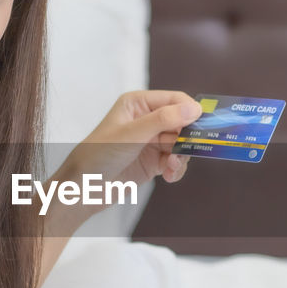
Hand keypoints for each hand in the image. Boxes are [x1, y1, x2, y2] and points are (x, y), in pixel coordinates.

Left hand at [59, 90, 201, 192]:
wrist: (83, 188)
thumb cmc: (99, 154)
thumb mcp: (132, 134)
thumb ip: (163, 120)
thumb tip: (194, 109)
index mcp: (139, 104)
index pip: (175, 100)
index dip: (190, 111)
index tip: (203, 125)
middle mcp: (147, 120)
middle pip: (182, 123)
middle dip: (188, 138)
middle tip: (189, 151)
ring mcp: (151, 141)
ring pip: (182, 144)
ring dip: (182, 157)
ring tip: (172, 167)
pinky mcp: (154, 162)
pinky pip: (176, 161)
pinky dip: (176, 169)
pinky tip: (169, 176)